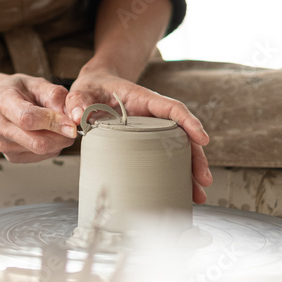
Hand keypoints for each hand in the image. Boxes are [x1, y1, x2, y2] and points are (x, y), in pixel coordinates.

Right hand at [0, 73, 78, 162]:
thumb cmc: (13, 91)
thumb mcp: (34, 83)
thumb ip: (55, 96)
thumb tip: (73, 116)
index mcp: (1, 101)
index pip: (28, 118)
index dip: (53, 123)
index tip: (73, 125)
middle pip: (37, 142)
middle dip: (62, 136)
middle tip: (71, 125)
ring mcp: (3, 144)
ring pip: (42, 151)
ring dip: (58, 140)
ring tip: (52, 124)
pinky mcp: (11, 157)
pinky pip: (41, 156)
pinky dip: (51, 147)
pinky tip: (45, 133)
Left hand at [66, 70, 212, 203]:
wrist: (93, 89)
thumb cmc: (92, 88)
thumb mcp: (83, 90)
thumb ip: (78, 100)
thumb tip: (78, 116)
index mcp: (142, 98)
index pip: (171, 108)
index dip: (188, 122)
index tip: (201, 138)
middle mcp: (152, 115)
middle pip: (181, 134)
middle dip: (195, 156)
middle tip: (203, 179)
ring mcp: (151, 129)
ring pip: (177, 148)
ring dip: (189, 170)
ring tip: (197, 193)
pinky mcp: (146, 141)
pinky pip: (164, 156)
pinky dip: (173, 173)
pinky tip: (180, 190)